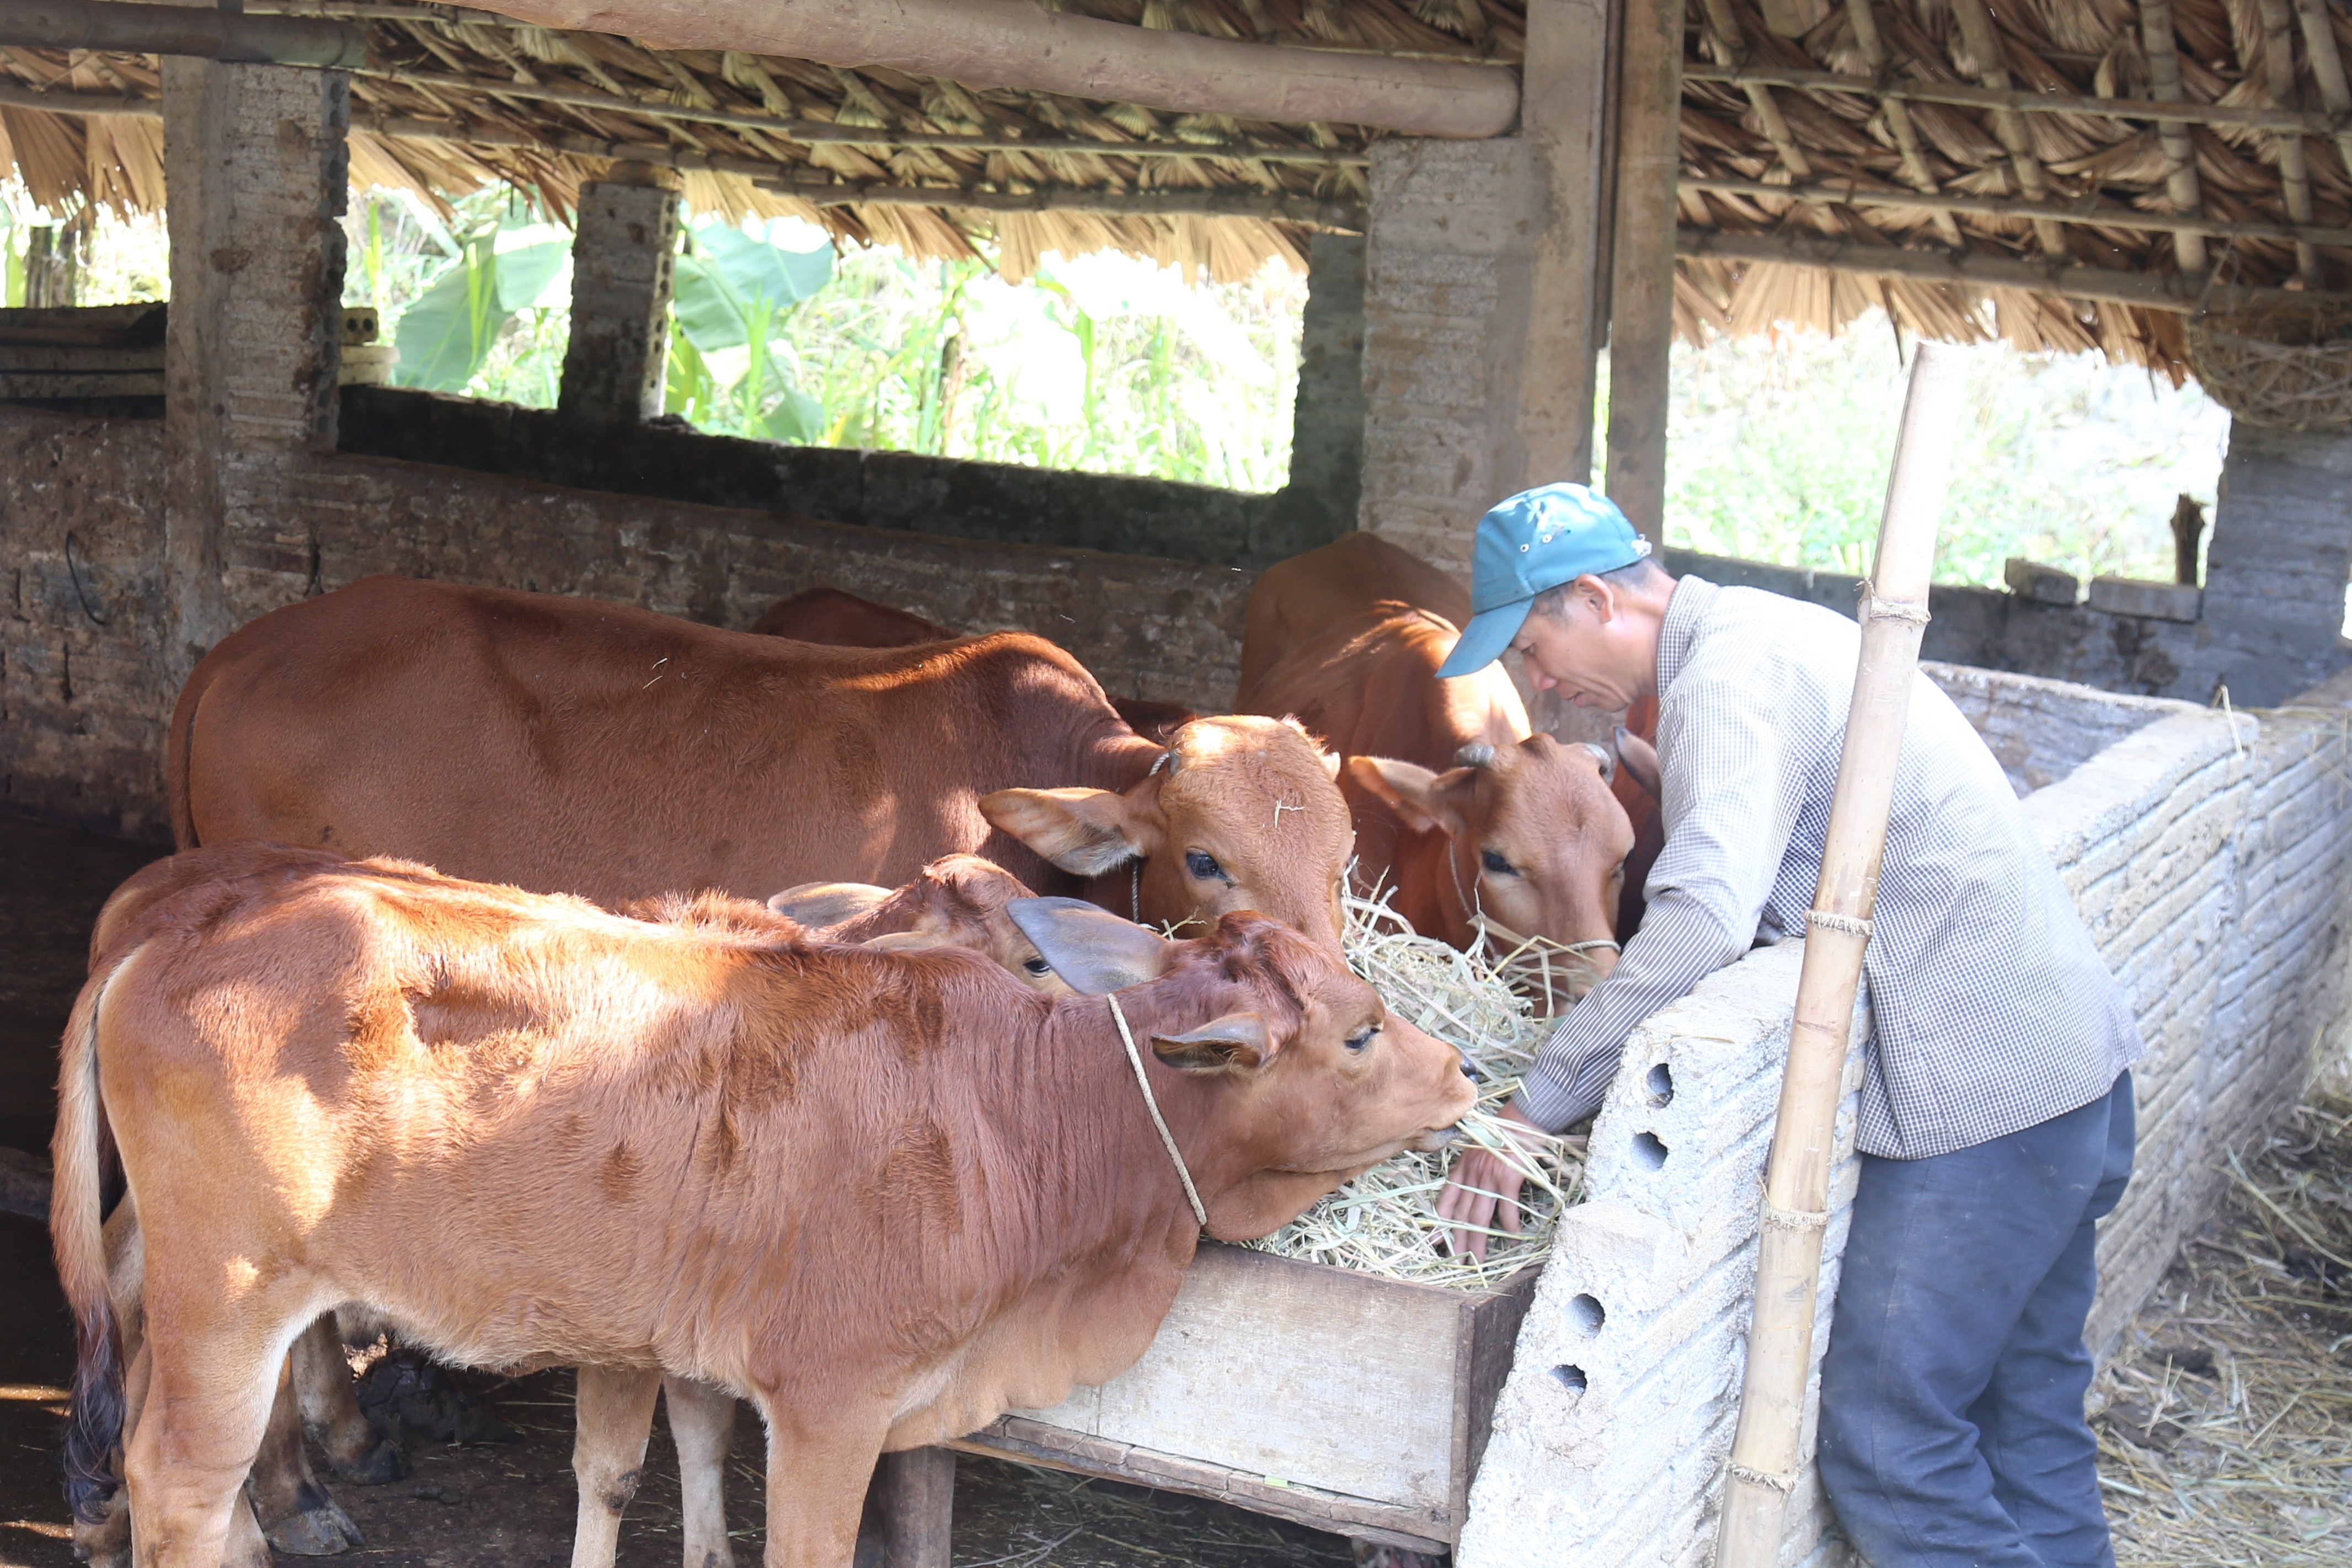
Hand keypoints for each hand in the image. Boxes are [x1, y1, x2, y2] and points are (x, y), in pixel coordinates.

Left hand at [1435, 1101, 1549, 1261]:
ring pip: (1480, 1216)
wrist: (1521, 1118)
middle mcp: (1472, 1175)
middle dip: (1459, 1240)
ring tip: (1478, 1259)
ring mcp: (1489, 1177)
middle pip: (1463, 1214)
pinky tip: (1512, 1237)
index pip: (1447, 1198)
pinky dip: (1510, 1223)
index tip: (1435, 1239)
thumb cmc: (1501, 1133)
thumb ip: (1471, 1168)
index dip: (1440, 1220)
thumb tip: (1471, 1188)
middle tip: (1457, 1260)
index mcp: (1463, 1168)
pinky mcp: (1508, 1178)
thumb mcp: (1477, 1149)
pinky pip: (1507, 1206)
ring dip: (1479, 1240)